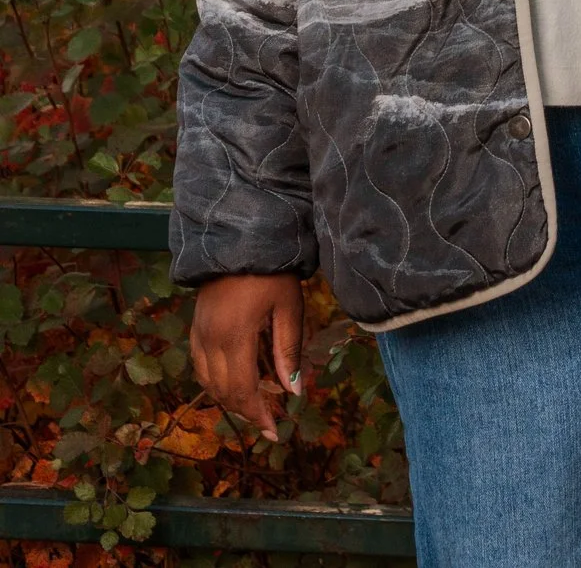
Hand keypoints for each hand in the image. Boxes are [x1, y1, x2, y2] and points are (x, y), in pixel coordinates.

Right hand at [191, 273, 304, 442]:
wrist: (239, 241)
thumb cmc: (273, 273)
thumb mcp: (288, 309)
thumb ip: (288, 351)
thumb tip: (293, 392)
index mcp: (233, 338)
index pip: (242, 391)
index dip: (257, 415)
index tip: (275, 432)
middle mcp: (209, 341)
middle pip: (222, 391)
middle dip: (245, 411)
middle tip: (269, 424)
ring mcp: (198, 335)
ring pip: (207, 382)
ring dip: (229, 399)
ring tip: (255, 408)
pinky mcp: (195, 327)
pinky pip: (201, 366)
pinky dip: (216, 382)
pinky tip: (235, 384)